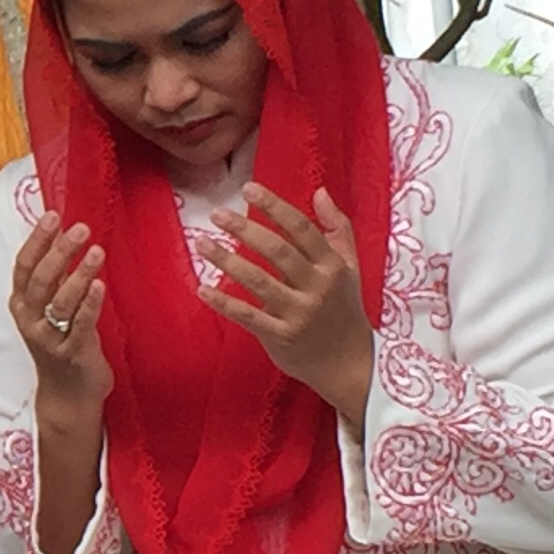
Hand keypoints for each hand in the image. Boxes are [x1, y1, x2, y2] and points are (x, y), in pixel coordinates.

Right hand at [10, 209, 111, 414]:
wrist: (68, 394)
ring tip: (96, 252)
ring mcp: (49, 338)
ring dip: (78, 274)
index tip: (53, 216)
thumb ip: (54, 278)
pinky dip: (90, 304)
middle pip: (40, 280)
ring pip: (60, 301)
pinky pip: (80, 325)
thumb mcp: (50, 309)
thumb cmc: (63, 343)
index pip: (23, 266)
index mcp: (22, 305)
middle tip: (81, 229)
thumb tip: (63, 234)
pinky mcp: (72, 353)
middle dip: (59, 251)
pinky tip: (100, 285)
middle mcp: (30, 320)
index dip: (37, 240)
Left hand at [204, 183, 375, 420]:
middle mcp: (317, 287)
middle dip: (246, 229)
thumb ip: (337, 228)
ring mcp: (298, 313)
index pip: (302, 229)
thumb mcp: (350, 266)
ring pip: (259, 282)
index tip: (249, 189)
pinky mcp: (280, 336)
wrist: (351, 364)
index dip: (275, 207)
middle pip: (278, 252)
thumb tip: (320, 191)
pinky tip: (202, 289)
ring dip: (228, 261)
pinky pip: (248, 316)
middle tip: (218, 214)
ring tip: (203, 243)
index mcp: (333, 266)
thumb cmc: (344, 309)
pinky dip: (224, 302)